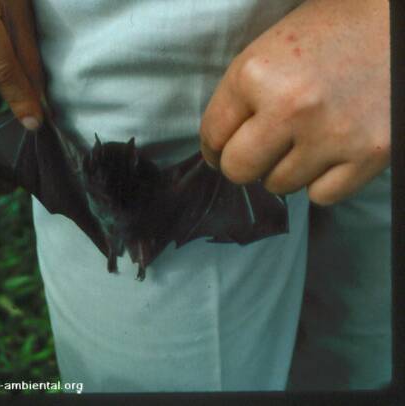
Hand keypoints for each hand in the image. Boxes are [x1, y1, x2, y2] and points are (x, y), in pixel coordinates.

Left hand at [200, 0, 389, 204]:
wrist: (394, 24)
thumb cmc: (327, 34)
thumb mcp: (266, 51)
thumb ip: (238, 98)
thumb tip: (217, 148)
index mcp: (256, 74)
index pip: (212, 135)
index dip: (213, 146)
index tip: (220, 150)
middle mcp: (291, 107)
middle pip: (239, 170)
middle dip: (241, 164)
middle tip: (256, 152)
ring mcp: (332, 134)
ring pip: (279, 185)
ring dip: (282, 169)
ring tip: (301, 141)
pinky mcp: (370, 154)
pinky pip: (321, 195)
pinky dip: (319, 181)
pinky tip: (326, 154)